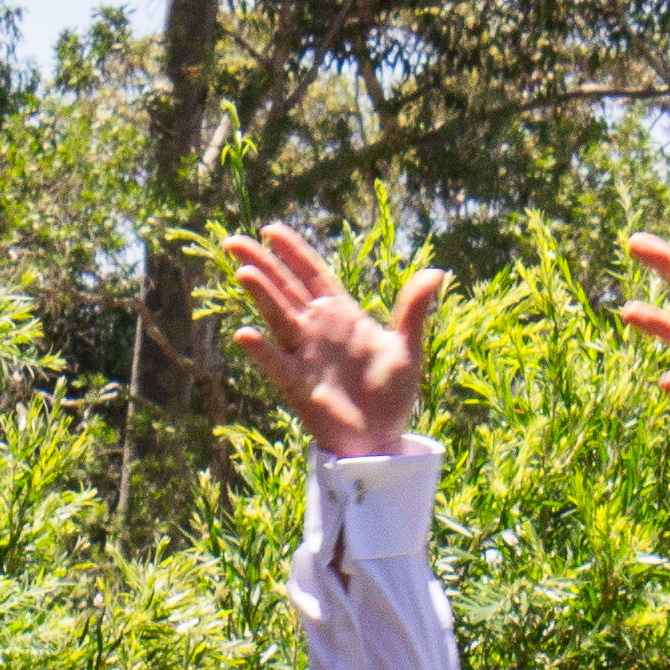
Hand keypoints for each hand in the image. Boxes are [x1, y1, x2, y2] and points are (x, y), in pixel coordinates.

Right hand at [223, 225, 442, 456]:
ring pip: (278, 317)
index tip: (270, 230)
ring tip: (244, 271)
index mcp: (342, 315)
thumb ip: (414, 309)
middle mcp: (317, 330)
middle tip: (233, 241)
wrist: (383, 439)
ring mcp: (305, 355)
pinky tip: (246, 334)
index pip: (312, 274)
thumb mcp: (407, 347)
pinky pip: (277, 364)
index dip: (293, 252)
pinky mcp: (299, 384)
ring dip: (261, 296)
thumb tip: (437, 271)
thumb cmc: (391, 394)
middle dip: (261, 263)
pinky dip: (262, 350)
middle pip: (285, 288)